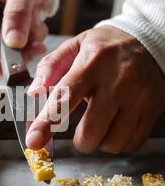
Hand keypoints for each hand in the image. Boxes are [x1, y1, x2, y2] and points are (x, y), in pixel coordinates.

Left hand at [26, 26, 164, 153]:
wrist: (151, 42)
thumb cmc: (106, 48)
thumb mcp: (75, 46)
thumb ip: (50, 68)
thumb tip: (33, 94)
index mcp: (92, 62)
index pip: (65, 97)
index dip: (47, 123)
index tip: (34, 141)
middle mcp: (117, 81)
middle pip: (91, 130)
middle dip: (80, 141)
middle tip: (80, 133)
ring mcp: (138, 97)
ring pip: (113, 142)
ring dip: (100, 142)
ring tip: (101, 125)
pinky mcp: (152, 110)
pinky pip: (131, 143)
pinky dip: (118, 142)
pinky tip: (115, 126)